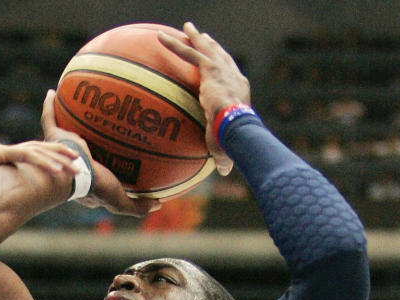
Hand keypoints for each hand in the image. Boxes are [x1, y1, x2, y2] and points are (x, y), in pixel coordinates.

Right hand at [0, 139, 79, 187]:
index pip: (27, 155)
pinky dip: (43, 163)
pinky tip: (58, 170)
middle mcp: (0, 150)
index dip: (47, 158)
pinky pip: (25, 157)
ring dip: (58, 159)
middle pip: (37, 149)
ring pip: (36, 151)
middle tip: (81, 161)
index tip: (64, 165)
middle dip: (60, 154)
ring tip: (77, 167)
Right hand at [40, 90, 157, 216]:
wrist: (74, 177)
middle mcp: (71, 162)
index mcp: (84, 180)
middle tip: (97, 130)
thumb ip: (137, 206)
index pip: (94, 175)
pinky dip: (49, 105)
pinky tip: (53, 92)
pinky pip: (49, 117)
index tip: (115, 163)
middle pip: (78, 151)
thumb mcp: (119, 200)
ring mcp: (60, 149)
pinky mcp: (53, 137)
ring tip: (78, 104)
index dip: (103, 171)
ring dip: (66, 121)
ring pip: (64, 133)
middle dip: (84, 144)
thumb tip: (158, 203)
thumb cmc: (96, 188)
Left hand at [158, 22, 250, 175]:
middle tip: (202, 36)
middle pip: (219, 55)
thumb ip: (222, 156)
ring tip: (183, 28)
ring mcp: (222, 70)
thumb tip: (224, 172)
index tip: (216, 61)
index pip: (230, 75)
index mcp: (239, 91)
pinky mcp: (210, 69)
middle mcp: (233, 75)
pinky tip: (160, 38)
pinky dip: (174, 44)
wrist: (237, 127)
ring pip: (203, 48)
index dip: (223, 67)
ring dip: (191, 37)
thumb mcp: (226, 146)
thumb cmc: (234, 140)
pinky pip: (188, 53)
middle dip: (210, 45)